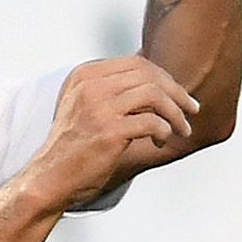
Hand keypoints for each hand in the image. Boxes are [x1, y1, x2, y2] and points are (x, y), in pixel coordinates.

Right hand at [24, 56, 199, 211]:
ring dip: (176, 113)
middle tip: (192, 109)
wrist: (49, 178)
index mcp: (84, 75)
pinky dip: (165, 132)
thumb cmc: (72, 147)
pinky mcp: (109, 132)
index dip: (163, 77)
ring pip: (155, 96)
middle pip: (149, 75)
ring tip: (182, 129)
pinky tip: (161, 142)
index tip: (177, 94)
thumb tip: (154, 80)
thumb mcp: (84, 106)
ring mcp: (99, 108)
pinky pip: (153, 123)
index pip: (136, 63)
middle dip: (177, 92)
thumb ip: (110, 89)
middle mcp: (90, 86)